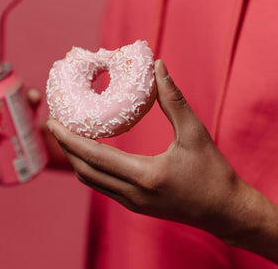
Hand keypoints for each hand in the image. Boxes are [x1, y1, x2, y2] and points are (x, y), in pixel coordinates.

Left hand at [46, 60, 250, 237]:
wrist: (225, 211)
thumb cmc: (213, 172)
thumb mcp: (195, 133)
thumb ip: (174, 100)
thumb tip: (159, 67)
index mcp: (145, 176)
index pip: (95, 157)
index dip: (69, 140)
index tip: (52, 122)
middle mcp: (133, 194)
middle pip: (85, 171)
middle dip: (66, 148)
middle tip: (55, 125)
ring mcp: (133, 204)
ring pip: (92, 182)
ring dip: (77, 159)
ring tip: (69, 137)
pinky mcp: (136, 207)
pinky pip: (103, 187)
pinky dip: (91, 169)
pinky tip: (92, 153)